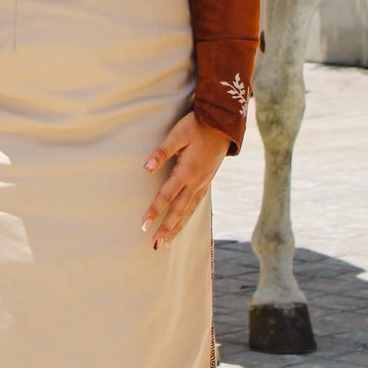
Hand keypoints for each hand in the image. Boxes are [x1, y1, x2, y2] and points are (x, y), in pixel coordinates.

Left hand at [142, 112, 230, 249]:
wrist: (223, 124)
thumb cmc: (197, 126)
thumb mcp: (178, 134)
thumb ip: (162, 152)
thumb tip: (146, 168)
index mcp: (187, 171)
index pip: (167, 196)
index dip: (155, 211)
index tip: (144, 225)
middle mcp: (196, 182)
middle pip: (179, 210)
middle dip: (166, 228)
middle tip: (155, 244)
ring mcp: (203, 184)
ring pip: (189, 211)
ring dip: (177, 227)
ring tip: (167, 243)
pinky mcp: (206, 182)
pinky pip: (196, 205)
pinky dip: (188, 217)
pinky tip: (182, 223)